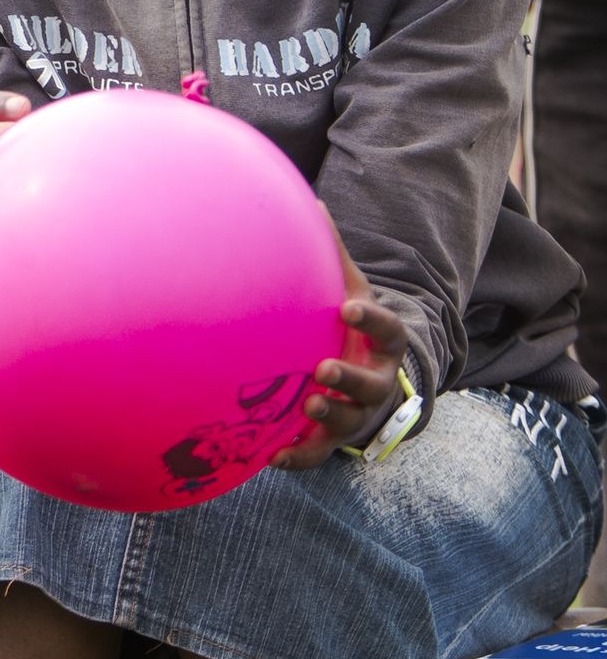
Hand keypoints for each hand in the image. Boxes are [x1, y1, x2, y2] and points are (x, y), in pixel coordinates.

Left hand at [272, 226, 409, 469]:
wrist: (358, 369)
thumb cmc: (345, 320)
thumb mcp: (346, 287)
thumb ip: (331, 254)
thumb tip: (311, 201)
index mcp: (382, 341)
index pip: (388, 330)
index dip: (372, 320)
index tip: (349, 307)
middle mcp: (376, 380)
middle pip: (372, 384)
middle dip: (350, 378)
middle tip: (324, 369)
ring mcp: (355, 412)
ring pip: (348, 421)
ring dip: (328, 418)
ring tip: (306, 407)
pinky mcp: (331, 438)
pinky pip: (316, 454)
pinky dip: (297, 458)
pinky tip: (270, 458)